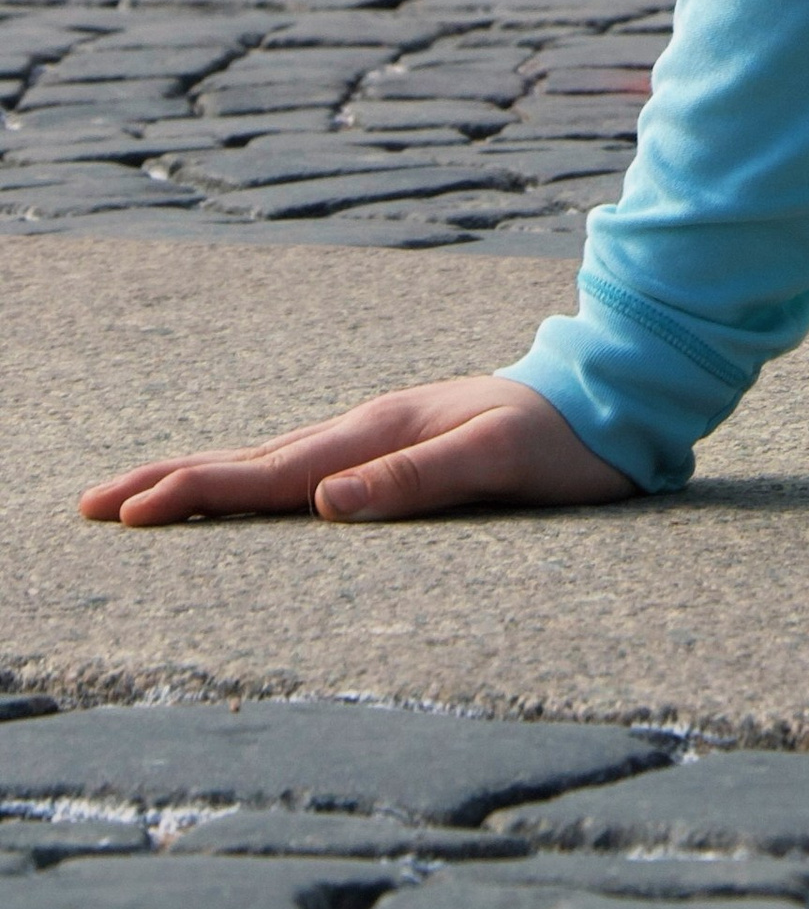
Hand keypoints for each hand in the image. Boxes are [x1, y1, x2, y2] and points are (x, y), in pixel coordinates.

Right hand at [79, 376, 636, 526]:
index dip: (195, 493)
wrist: (612, 396)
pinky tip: (245, 491)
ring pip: (270, 460)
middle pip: (250, 460)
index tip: (128, 511)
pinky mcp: (394, 446)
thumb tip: (326, 502)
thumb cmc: (562, 439)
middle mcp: (367, 428)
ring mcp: (379, 434)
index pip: (268, 473)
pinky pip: (303, 465)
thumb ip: (416, 481)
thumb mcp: (498, 463)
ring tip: (144, 496)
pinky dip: (253, 479)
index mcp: (377, 432)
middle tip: (95, 504)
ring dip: (204, 479)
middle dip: (171, 482)